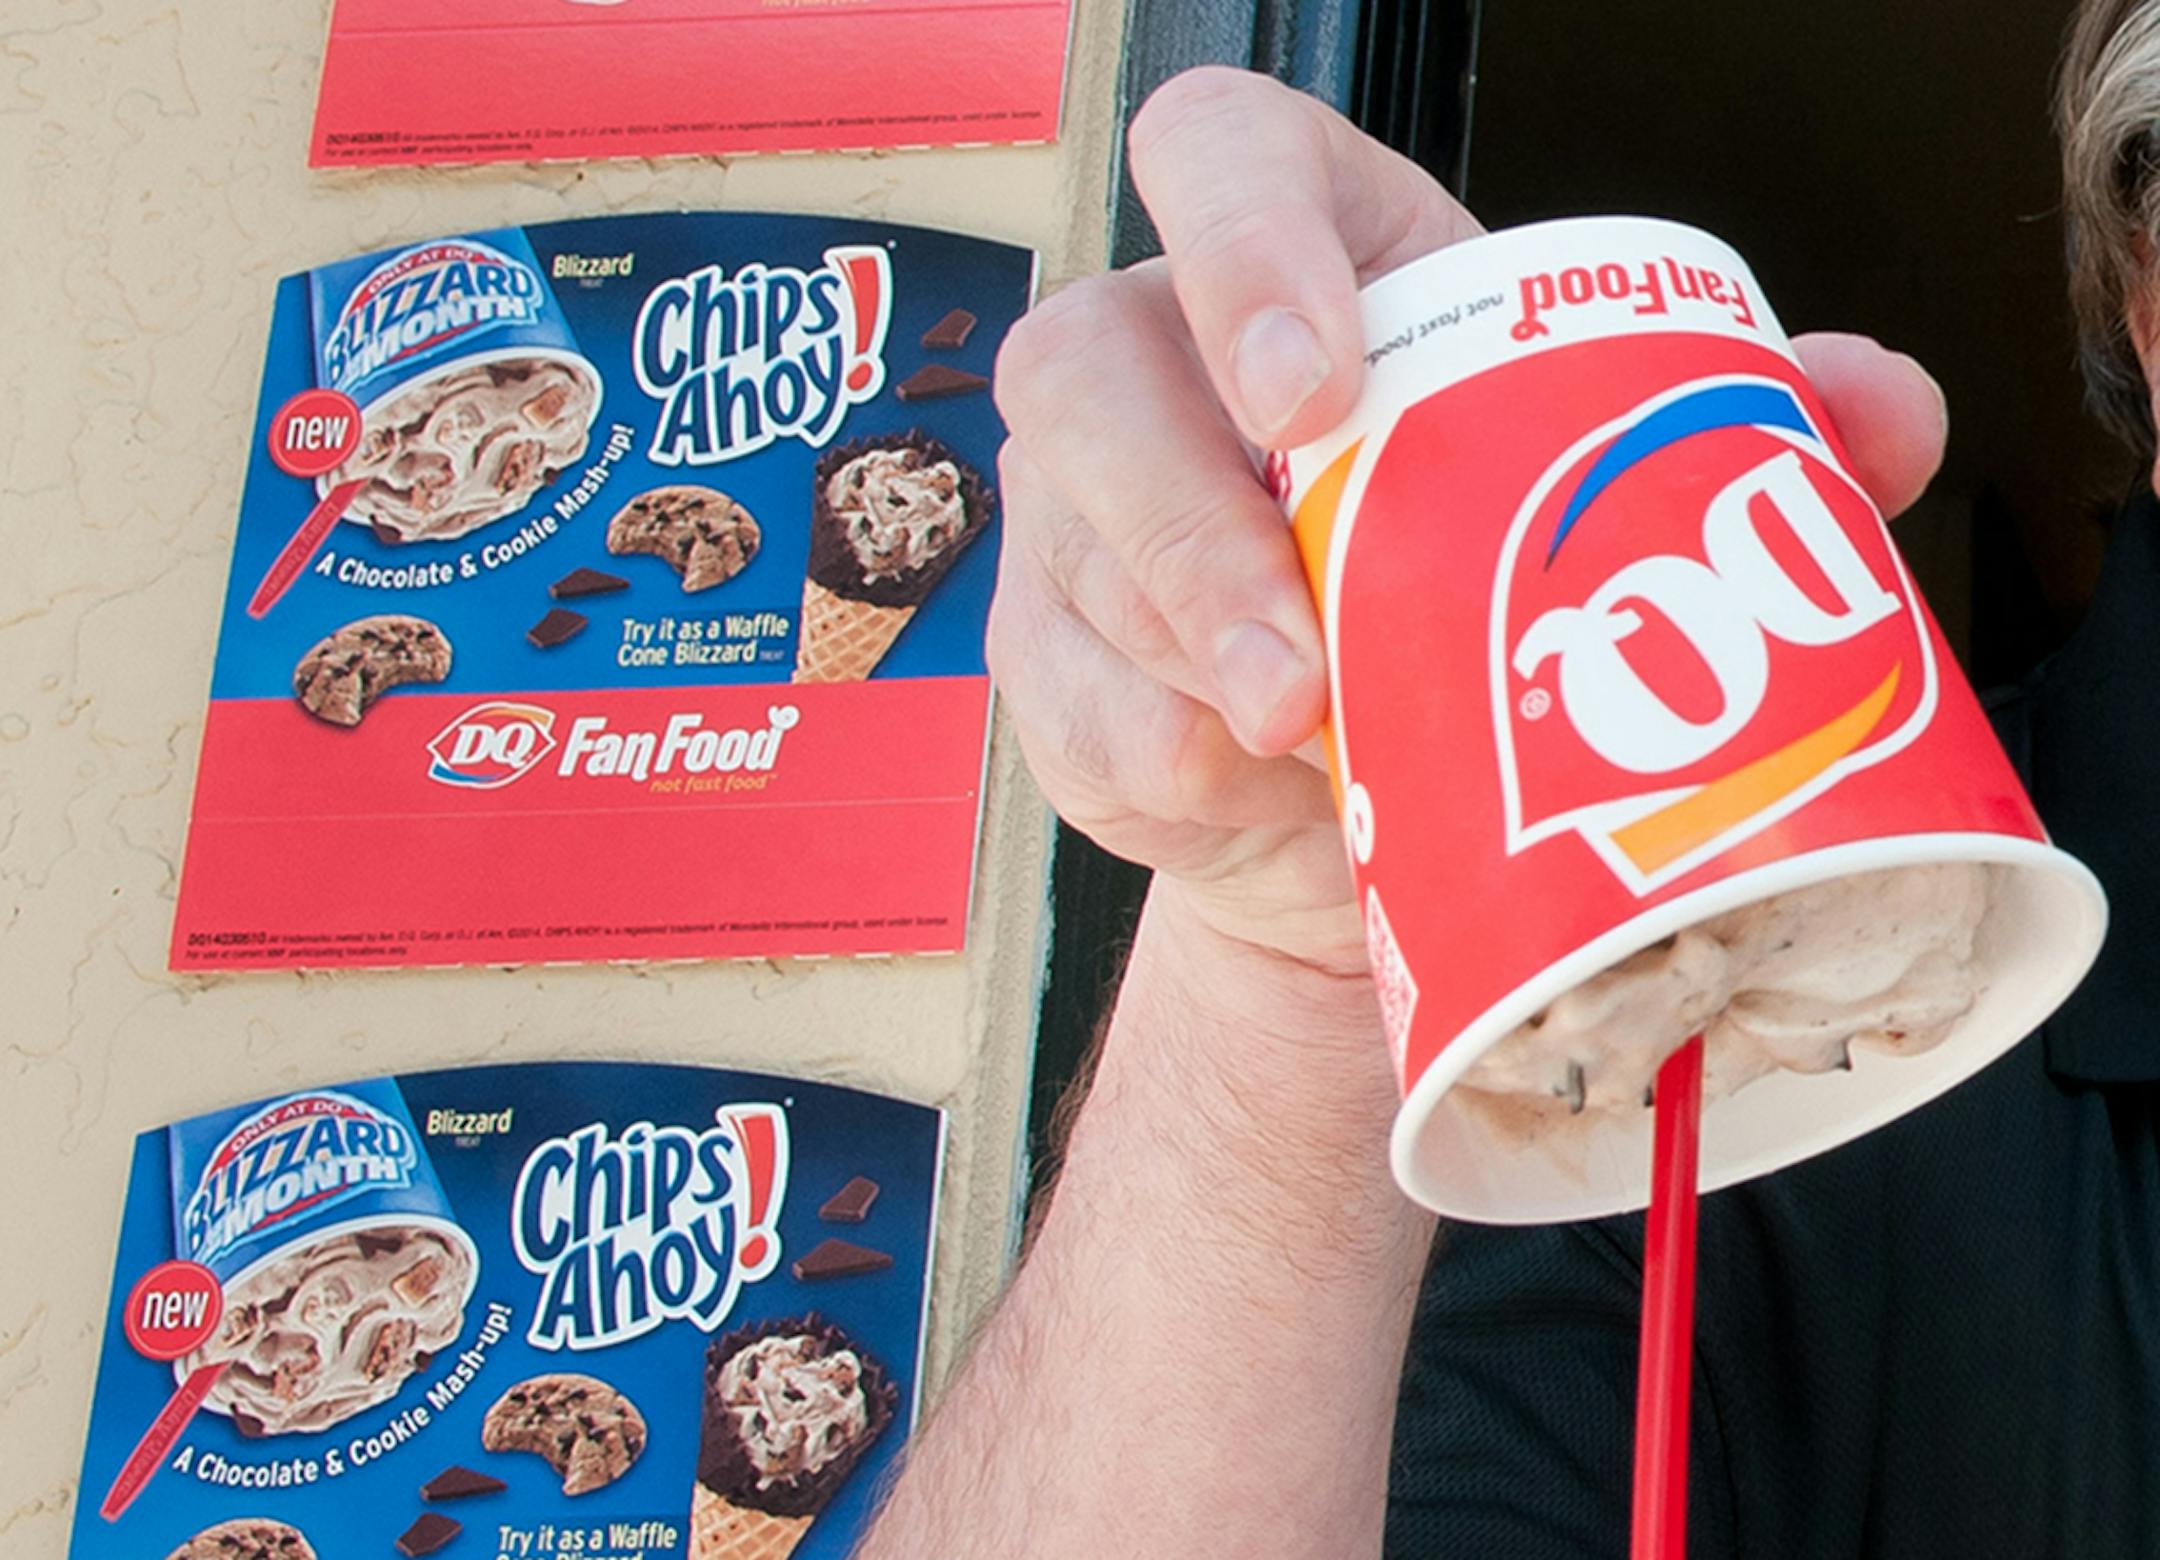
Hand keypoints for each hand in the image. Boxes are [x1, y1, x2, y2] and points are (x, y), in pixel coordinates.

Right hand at [989, 66, 1951, 975]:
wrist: (1366, 805)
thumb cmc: (1475, 598)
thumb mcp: (1599, 500)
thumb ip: (1732, 442)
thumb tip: (1881, 414)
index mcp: (1305, 264)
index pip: (1216, 156)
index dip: (1242, 247)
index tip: (1315, 391)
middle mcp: (1157, 366)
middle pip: (1085, 367)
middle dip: (1186, 523)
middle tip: (1298, 665)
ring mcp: (1081, 513)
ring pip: (1068, 548)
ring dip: (1186, 659)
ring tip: (1308, 749)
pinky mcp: (1046, 651)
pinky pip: (1057, 690)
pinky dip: (1157, 754)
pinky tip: (1248, 793)